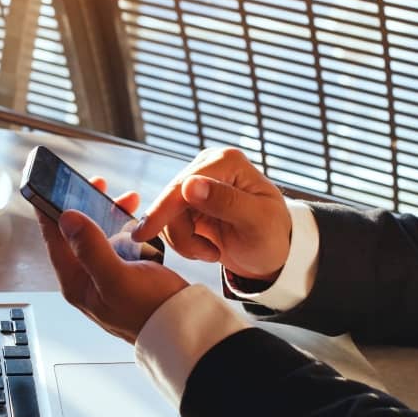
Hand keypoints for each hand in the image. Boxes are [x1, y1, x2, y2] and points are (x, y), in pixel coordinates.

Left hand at [36, 178, 188, 344]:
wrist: (183, 327)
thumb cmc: (151, 311)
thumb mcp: (117, 278)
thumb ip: (90, 248)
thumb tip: (67, 219)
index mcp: (76, 282)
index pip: (53, 239)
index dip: (49, 209)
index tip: (50, 183)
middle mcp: (87, 278)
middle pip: (76, 233)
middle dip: (85, 205)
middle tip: (96, 184)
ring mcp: (106, 275)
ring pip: (99, 234)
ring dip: (108, 213)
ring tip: (126, 199)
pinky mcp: (127, 272)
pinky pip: (118, 242)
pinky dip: (124, 226)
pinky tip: (135, 217)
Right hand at [131, 147, 290, 281]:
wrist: (273, 254)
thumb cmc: (273, 237)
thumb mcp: (256, 222)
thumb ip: (225, 202)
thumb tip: (189, 184)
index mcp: (227, 162)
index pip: (183, 185)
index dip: (162, 210)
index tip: (144, 234)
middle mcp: (209, 166)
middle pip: (170, 200)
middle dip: (183, 234)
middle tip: (207, 255)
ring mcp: (198, 184)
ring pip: (166, 216)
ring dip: (185, 242)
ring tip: (212, 253)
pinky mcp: (189, 202)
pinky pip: (170, 224)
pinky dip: (184, 243)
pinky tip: (206, 248)